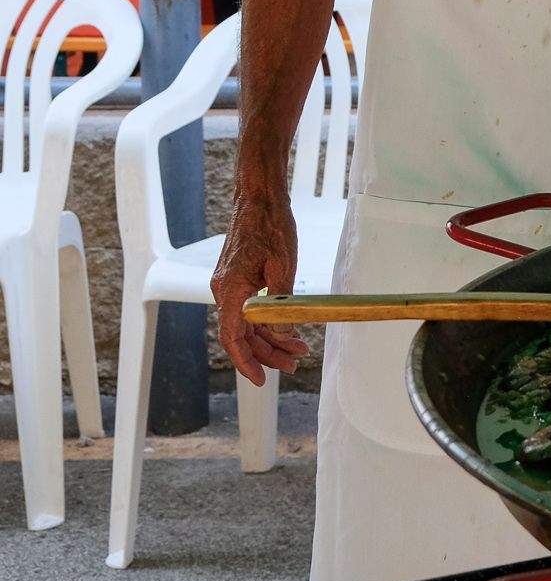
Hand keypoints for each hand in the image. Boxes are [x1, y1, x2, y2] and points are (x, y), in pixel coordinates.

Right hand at [212, 189, 309, 384]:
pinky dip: (266, 324)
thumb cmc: (271, 226)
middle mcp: (224, 292)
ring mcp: (229, 287)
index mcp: (231, 290)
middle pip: (241, 336)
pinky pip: (248, 312)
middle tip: (293, 365)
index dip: (246, 362)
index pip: (233, 338)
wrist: (259, 200)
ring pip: (246, 325)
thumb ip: (280, 302)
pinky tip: (287, 332)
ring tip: (297, 352)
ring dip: (269, 341)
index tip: (261, 381)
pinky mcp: (237, 281)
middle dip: (266, 354)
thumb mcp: (283, 265)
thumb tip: (282, 335)